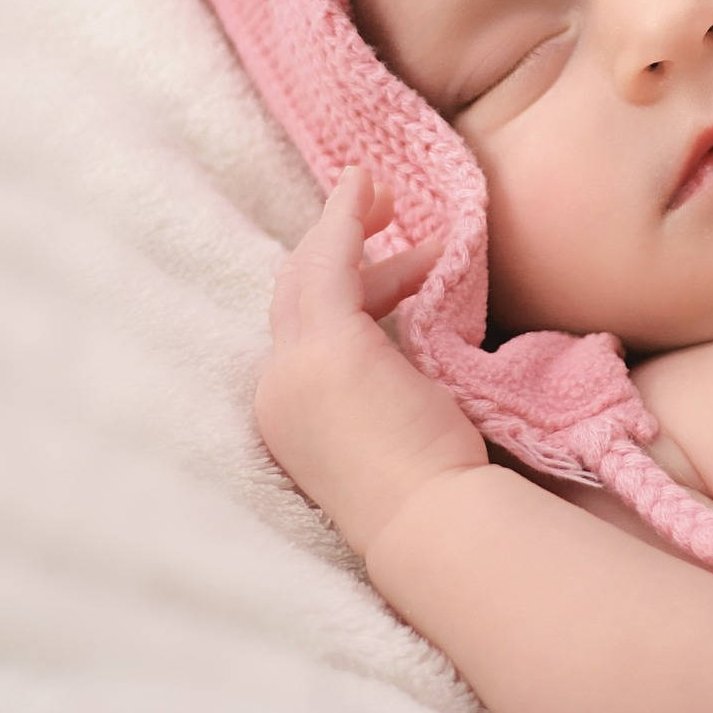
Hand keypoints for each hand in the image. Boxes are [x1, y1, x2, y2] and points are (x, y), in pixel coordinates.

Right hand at [255, 165, 487, 554]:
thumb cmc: (434, 489)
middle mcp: (278, 393)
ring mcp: (295, 370)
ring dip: (342, 224)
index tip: (402, 271)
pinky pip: (328, 263)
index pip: (307, 334)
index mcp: (294, 417)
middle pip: (296, 297)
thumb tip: (409, 341)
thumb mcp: (398, 422)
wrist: (433, 524)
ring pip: (307, 274)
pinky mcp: (327, 348)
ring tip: (387, 193)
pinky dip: (342, 219)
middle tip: (384, 211)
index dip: (351, 290)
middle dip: (337, 247)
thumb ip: (387, 381)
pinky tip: (364, 188)